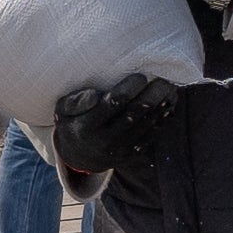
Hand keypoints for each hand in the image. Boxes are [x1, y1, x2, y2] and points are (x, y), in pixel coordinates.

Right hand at [50, 73, 178, 174]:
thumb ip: (75, 101)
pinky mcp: (132, 155)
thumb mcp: (62, 111)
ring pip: (146, 125)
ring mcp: (120, 150)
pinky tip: (169, 104)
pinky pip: (151, 136)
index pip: (113, 104)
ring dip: (161, 106)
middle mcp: (105, 141)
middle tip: (163, 80)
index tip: (140, 76)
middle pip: (134, 114)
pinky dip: (162, 120)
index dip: (129, 89)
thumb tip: (96, 95)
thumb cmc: (72, 123)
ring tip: (170, 88)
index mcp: (87, 127)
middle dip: (151, 96)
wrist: (79, 157)